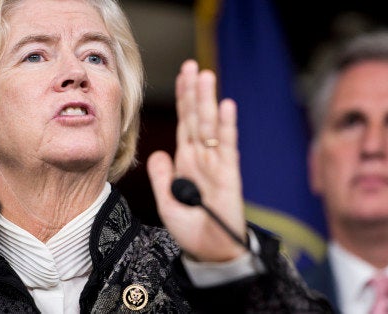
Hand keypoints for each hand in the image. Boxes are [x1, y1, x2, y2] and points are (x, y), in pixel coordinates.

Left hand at [147, 60, 245, 261]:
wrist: (210, 250)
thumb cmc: (190, 228)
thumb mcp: (167, 202)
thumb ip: (161, 177)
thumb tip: (158, 153)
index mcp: (186, 160)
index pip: (184, 122)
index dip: (183, 98)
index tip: (183, 75)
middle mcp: (201, 157)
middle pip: (196, 117)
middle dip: (194, 91)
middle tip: (193, 66)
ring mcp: (216, 163)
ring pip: (210, 126)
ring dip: (208, 101)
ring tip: (206, 76)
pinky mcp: (229, 174)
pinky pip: (227, 146)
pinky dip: (226, 126)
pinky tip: (225, 107)